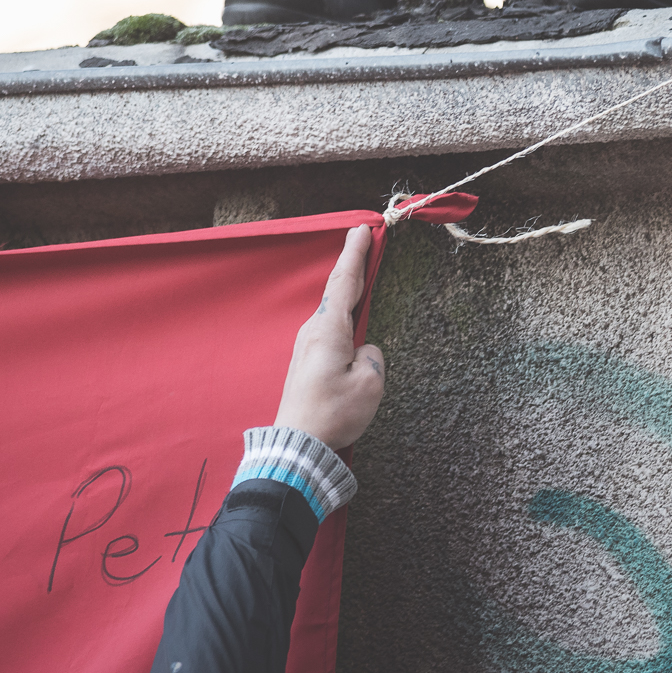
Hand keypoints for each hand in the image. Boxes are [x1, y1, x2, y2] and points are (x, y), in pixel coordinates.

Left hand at [273, 226, 384, 451]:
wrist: (299, 444)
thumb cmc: (334, 413)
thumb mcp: (369, 383)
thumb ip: (372, 356)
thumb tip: (363, 350)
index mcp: (329, 330)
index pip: (345, 282)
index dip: (355, 254)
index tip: (362, 228)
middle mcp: (313, 331)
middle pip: (337, 290)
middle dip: (352, 264)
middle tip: (365, 240)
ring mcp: (306, 346)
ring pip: (333, 311)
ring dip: (347, 291)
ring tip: (362, 274)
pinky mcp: (306, 362)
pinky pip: (329, 329)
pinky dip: (342, 314)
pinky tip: (350, 318)